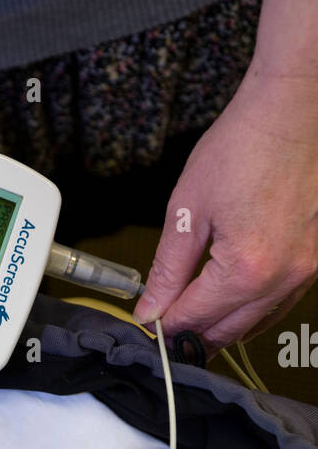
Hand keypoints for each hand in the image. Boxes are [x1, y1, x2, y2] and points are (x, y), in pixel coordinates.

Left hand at [134, 67, 317, 356]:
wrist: (292, 109)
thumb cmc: (242, 147)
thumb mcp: (187, 211)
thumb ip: (167, 270)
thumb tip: (150, 310)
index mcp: (246, 270)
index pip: (195, 318)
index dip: (165, 327)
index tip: (148, 327)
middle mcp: (283, 278)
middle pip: (229, 331)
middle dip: (194, 338)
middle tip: (167, 338)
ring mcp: (307, 270)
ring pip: (259, 323)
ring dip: (225, 330)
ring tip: (195, 328)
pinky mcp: (317, 258)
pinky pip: (282, 302)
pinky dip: (255, 311)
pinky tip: (234, 307)